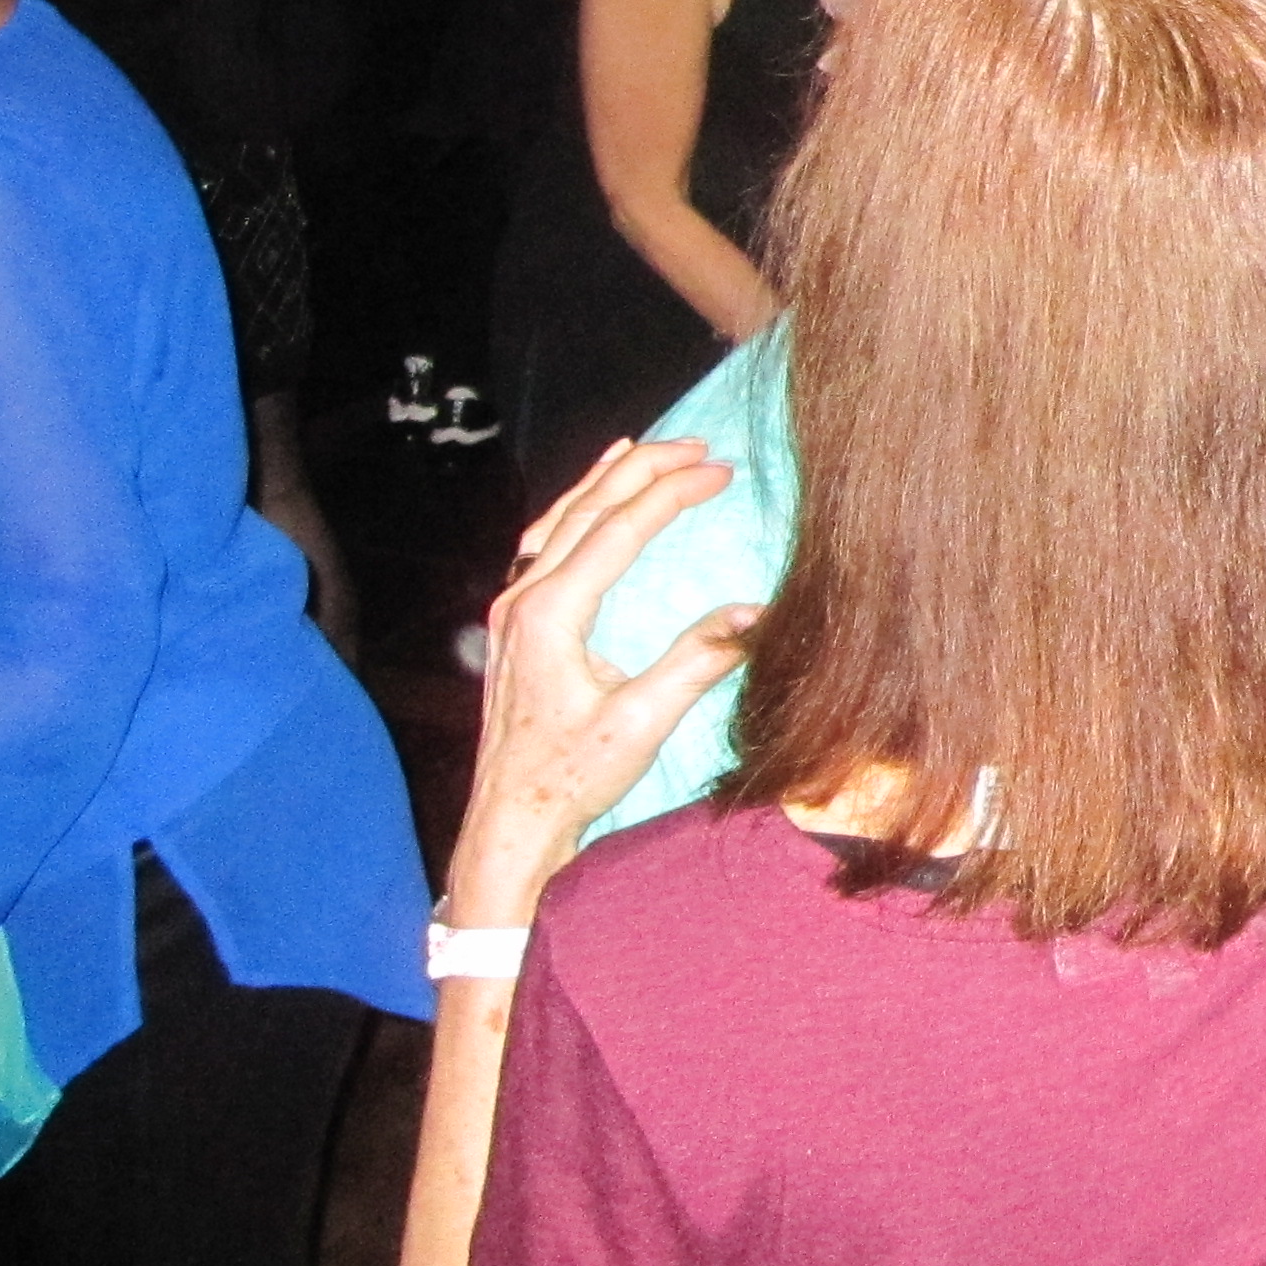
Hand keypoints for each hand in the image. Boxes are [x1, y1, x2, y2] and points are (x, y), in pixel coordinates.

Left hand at [448, 440, 755, 922]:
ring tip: (646, 448)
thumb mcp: (644, 722)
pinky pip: (542, 546)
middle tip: (699, 445)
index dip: (672, 494)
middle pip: (585, 511)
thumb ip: (699, 660)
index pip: (618, 531)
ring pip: (558, 521)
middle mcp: (522, 600)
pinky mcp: (513, 625)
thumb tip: (755, 611)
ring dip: (606, 480)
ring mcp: (510, 610)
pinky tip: (587, 501)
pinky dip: (573, 511)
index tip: (722, 470)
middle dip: (643, 469)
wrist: (510, 820)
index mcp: (551, 614)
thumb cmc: (572, 777)